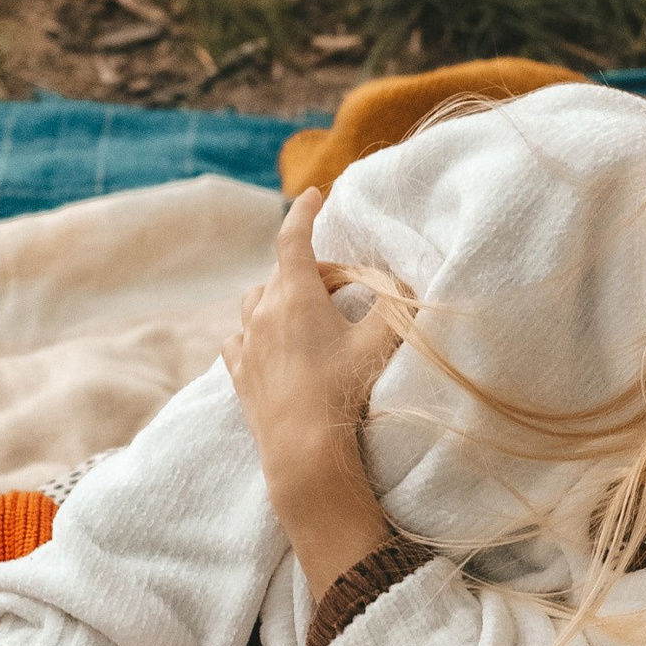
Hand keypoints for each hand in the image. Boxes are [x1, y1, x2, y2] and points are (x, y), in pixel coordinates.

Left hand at [225, 187, 401, 455]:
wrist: (303, 450)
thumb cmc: (343, 391)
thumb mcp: (381, 343)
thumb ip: (396, 307)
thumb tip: (407, 286)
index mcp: (296, 294)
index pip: (294, 237)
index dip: (305, 211)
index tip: (314, 194)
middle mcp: (264, 311)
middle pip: (283, 272)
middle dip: (311, 271)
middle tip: (343, 290)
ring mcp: (246, 342)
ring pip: (255, 300)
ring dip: (278, 296)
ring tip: (306, 314)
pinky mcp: (238, 371)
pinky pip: (239, 337)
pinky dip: (254, 330)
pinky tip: (269, 343)